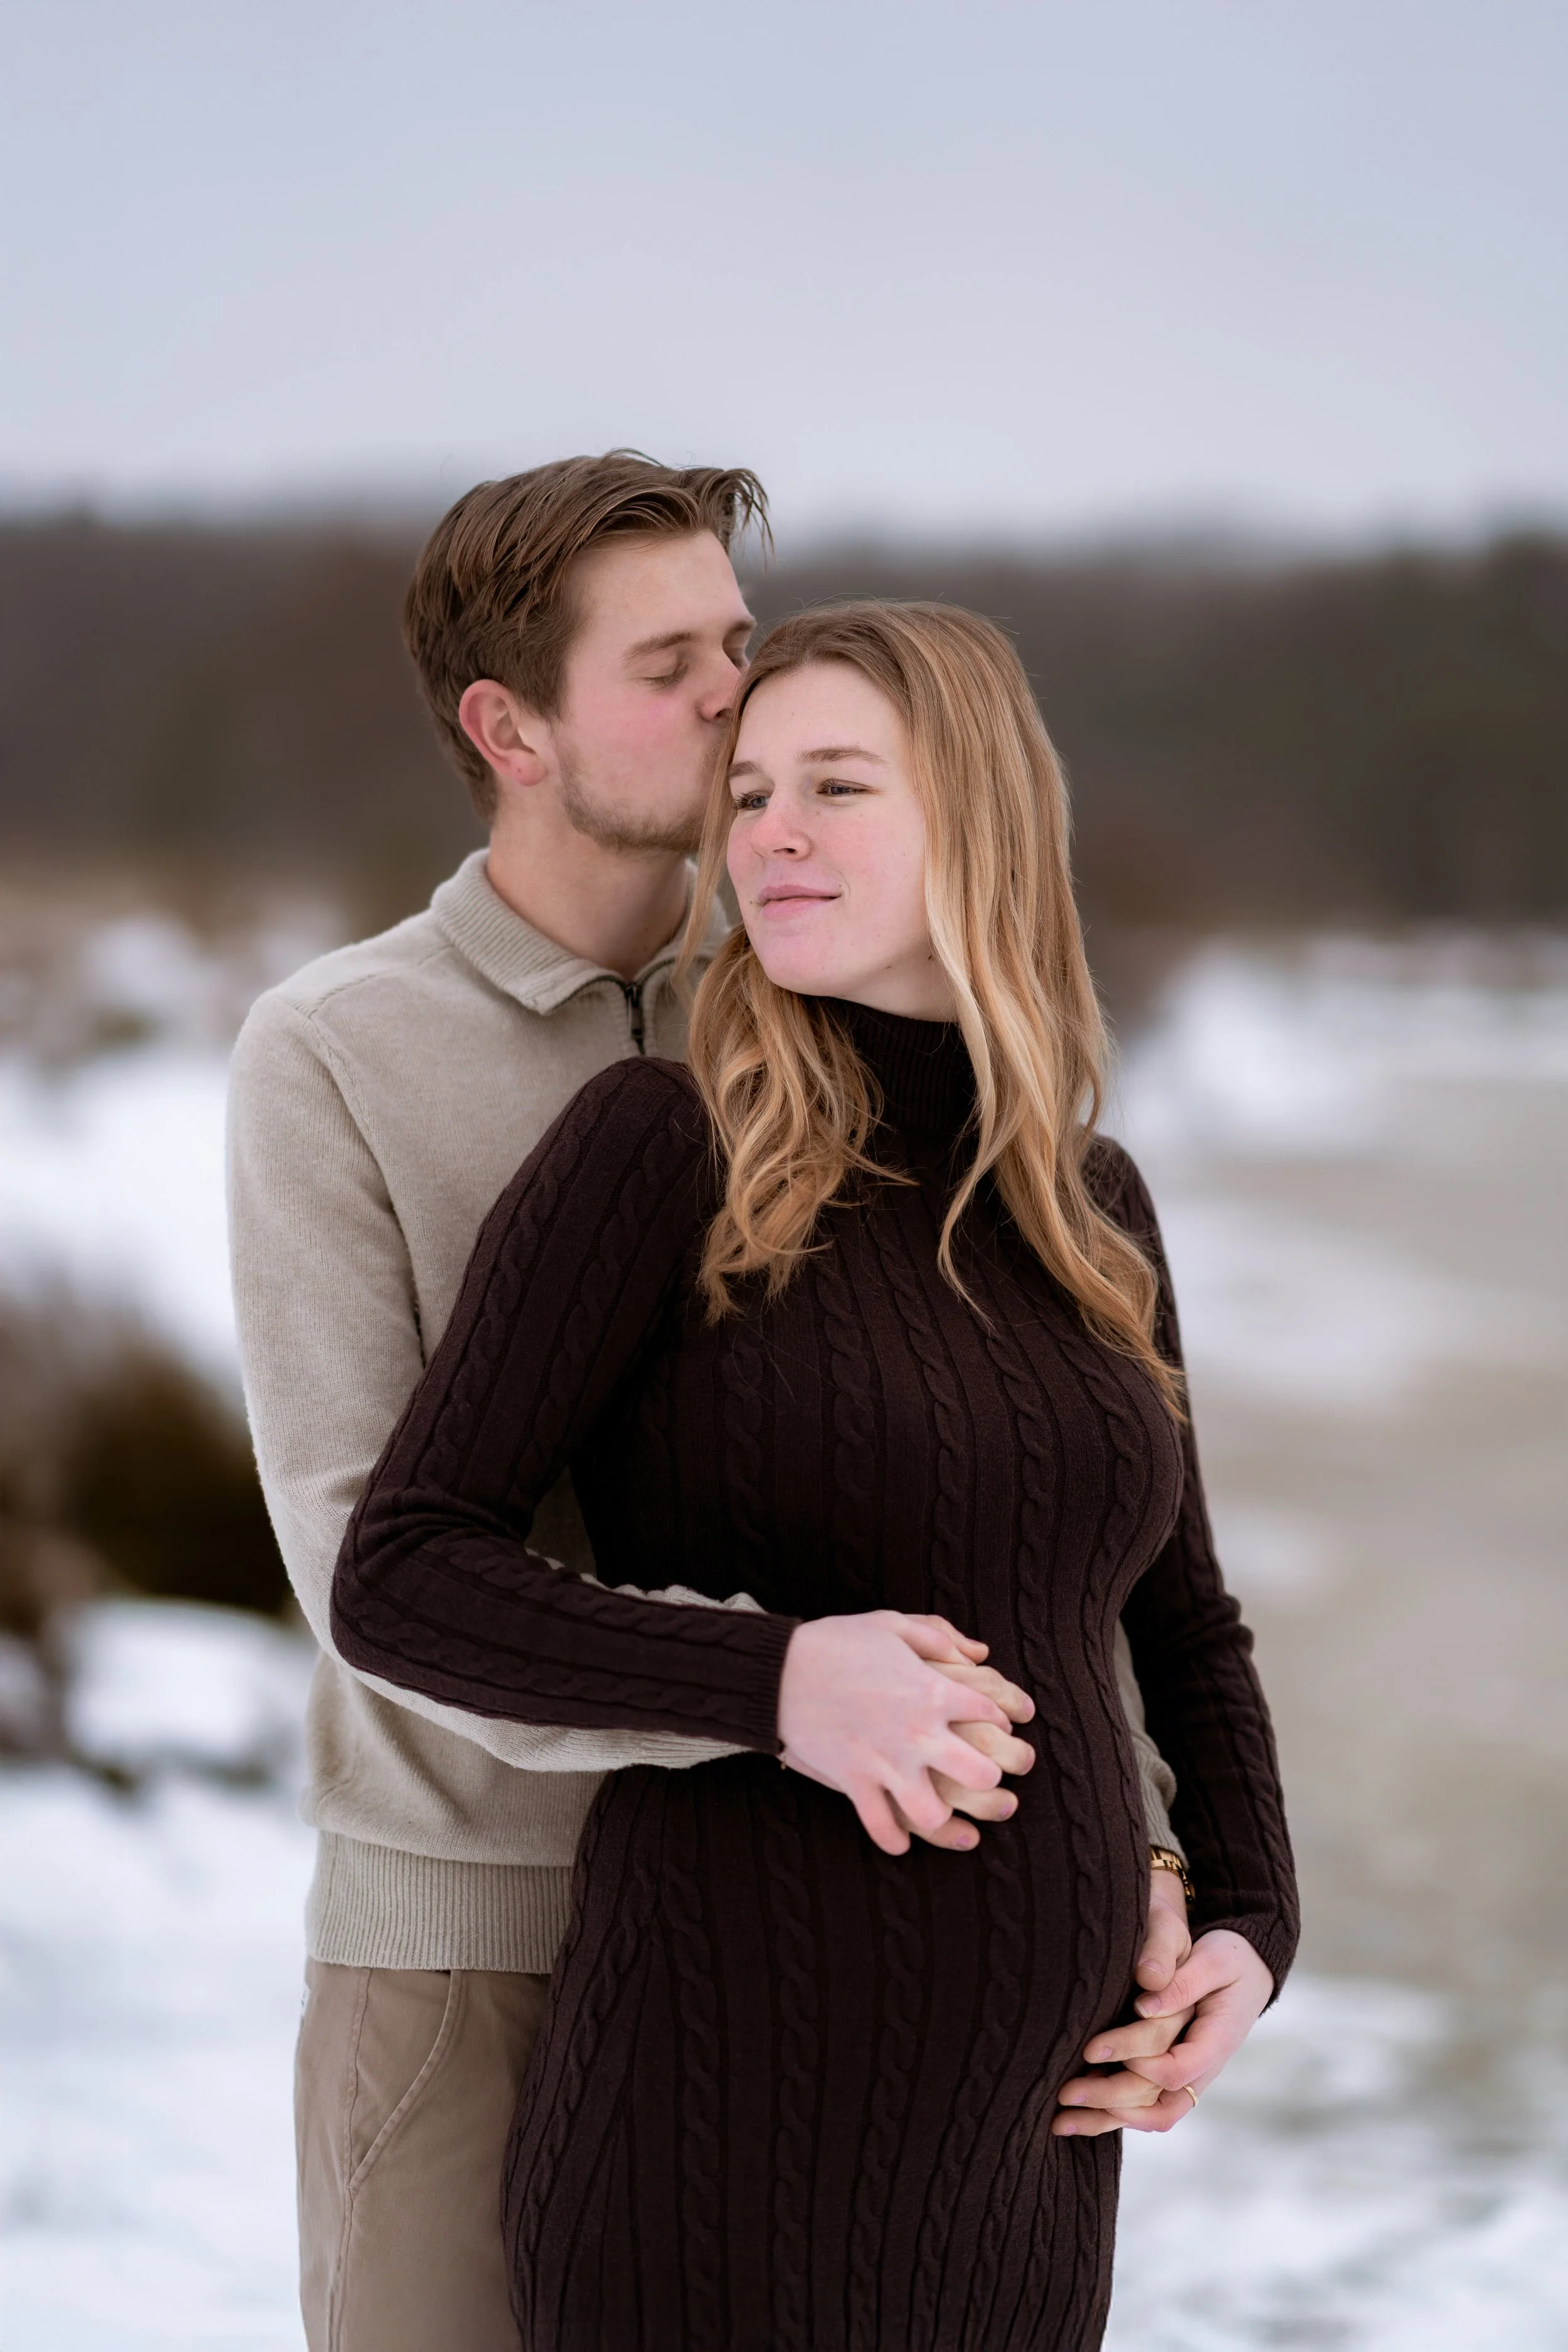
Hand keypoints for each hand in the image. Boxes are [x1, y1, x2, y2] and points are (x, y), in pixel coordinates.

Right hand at [778, 1612, 1016, 1853]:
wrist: (778, 1669)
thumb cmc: (837, 1642)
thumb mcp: (893, 1625)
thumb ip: (941, 1637)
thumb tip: (981, 1655)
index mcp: (933, 1691)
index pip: (991, 1712)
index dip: (1002, 1717)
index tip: (997, 1722)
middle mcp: (918, 1733)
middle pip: (980, 1773)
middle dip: (992, 1777)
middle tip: (989, 1775)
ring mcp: (886, 1763)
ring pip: (933, 1812)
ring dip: (944, 1816)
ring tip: (945, 1809)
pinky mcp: (854, 1782)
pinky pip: (881, 1826)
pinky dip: (894, 1839)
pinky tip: (902, 1839)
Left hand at [1053, 1924, 1272, 2136]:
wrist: (1248, 1971)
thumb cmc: (1230, 1959)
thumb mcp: (1214, 1959)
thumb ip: (1183, 1981)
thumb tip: (1146, 2005)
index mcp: (1216, 2041)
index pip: (1176, 2069)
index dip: (1135, 2061)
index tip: (1094, 2049)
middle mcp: (1203, 2069)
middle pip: (1159, 2102)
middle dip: (1110, 2100)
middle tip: (1065, 2092)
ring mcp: (1189, 2076)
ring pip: (1150, 2114)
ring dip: (1107, 2119)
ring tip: (1060, 2121)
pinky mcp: (1171, 2073)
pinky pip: (1146, 2104)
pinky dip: (1113, 2112)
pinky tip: (1076, 2115)